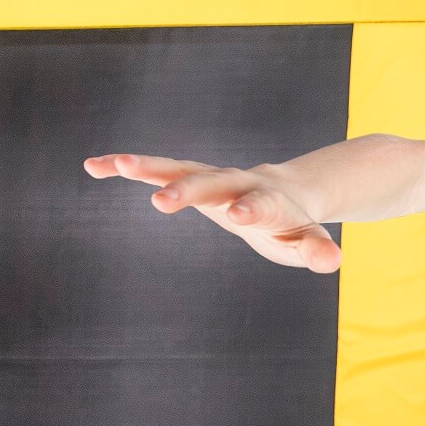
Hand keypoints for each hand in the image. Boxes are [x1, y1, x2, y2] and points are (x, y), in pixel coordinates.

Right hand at [83, 153, 341, 273]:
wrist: (287, 193)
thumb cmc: (294, 225)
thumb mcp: (307, 242)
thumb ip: (317, 250)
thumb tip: (331, 261)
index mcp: (268, 202)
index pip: (260, 204)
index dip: (251, 209)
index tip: (239, 215)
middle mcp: (237, 183)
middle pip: (213, 183)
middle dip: (189, 190)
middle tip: (161, 201)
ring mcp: (211, 178)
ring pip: (180, 168)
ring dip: (150, 167)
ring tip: (115, 164)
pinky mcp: (190, 178)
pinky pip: (157, 169)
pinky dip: (128, 167)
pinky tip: (93, 166)